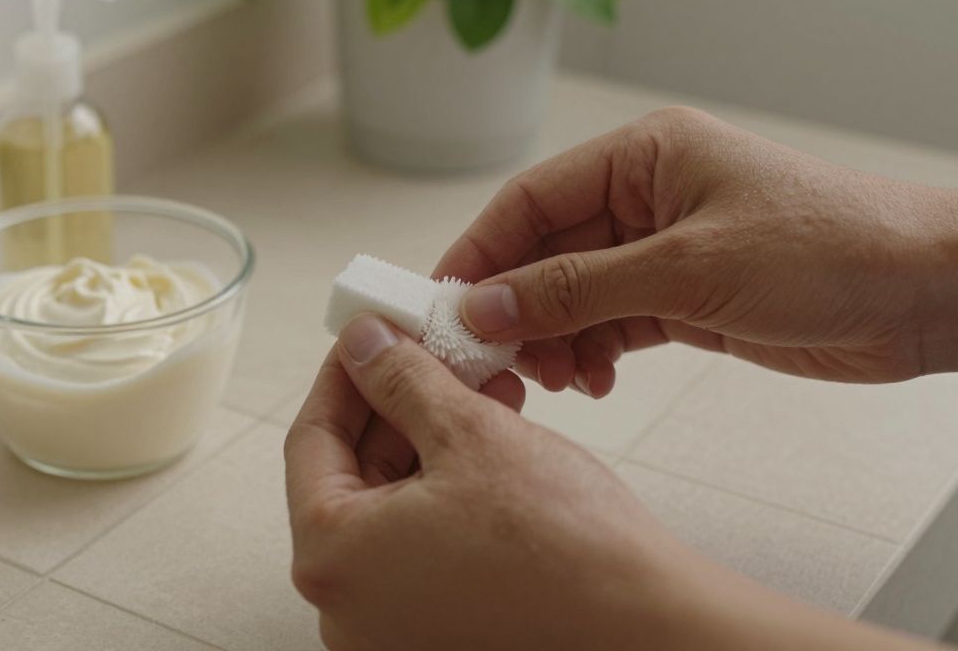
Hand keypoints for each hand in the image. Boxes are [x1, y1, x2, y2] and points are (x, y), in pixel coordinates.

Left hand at [285, 314, 941, 650]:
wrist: (647, 629)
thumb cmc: (564, 546)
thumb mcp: (469, 433)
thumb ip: (400, 381)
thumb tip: (365, 345)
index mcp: (331, 557)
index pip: (310, 440)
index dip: (345, 375)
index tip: (371, 337)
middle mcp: (346, 606)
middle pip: (350, 477)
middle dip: (396, 407)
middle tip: (432, 354)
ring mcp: (389, 628)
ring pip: (390, 510)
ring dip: (428, 444)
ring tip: (479, 392)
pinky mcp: (436, 635)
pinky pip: (420, 548)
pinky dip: (445, 494)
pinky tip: (489, 446)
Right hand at [436, 107, 957, 391]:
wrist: (921, 295)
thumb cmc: (827, 248)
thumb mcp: (686, 269)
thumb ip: (577, 289)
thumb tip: (486, 305)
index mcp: (644, 157)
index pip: (532, 199)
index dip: (480, 252)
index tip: (443, 304)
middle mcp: (647, 197)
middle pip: (546, 252)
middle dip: (516, 307)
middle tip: (489, 359)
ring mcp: (664, 250)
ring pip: (574, 295)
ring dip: (554, 339)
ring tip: (553, 379)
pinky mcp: (685, 297)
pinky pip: (612, 324)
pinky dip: (594, 354)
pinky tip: (594, 382)